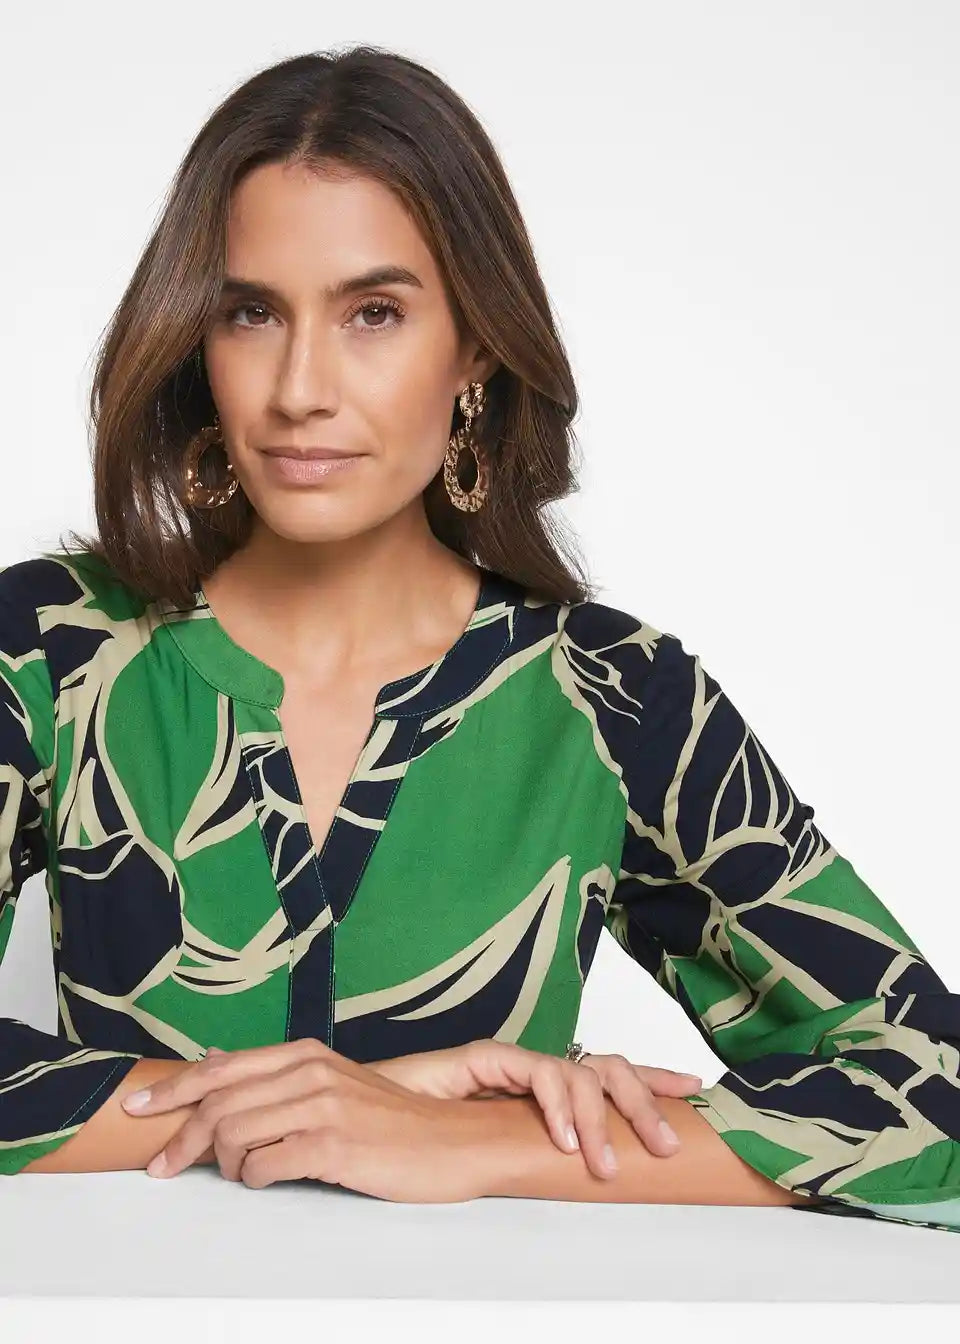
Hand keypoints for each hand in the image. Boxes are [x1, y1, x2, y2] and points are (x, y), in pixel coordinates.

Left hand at [120, 1038, 496, 1199]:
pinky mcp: (333, 1144)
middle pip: (218, 1103)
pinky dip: (254, 1179)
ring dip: (222, 1164)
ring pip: (233, 1135)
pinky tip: (268, 1178)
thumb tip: (216, 1060)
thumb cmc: (390, 1121)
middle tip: (162, 1167)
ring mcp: (322, 1106)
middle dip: (180, 1140)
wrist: (450, 1142)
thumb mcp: (332, 1082)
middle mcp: (310, 1071)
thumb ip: (276, 1075)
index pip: (222, 1067)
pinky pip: (264, 1166)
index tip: (137, 1108)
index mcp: (306, 1054)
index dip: (173, 1089)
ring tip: (238, 1173)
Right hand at [368, 1040, 702, 1177]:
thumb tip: (594, 1178)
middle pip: (609, 1068)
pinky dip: (558, 1105)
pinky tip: (564, 1141)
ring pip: (581, 1070)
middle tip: (667, 1147)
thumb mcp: (502, 1154)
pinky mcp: (485, 1057)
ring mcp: (512, 1061)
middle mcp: (535, 1069)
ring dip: (603, 1118)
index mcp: (545, 1091)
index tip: (695, 1093)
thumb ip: (538, 1155)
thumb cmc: (429, 1139)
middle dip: (646, 1100)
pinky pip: (538, 1071)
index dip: (652, 1081)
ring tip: (602, 1165)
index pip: (609, 1076)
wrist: (369, 1117)